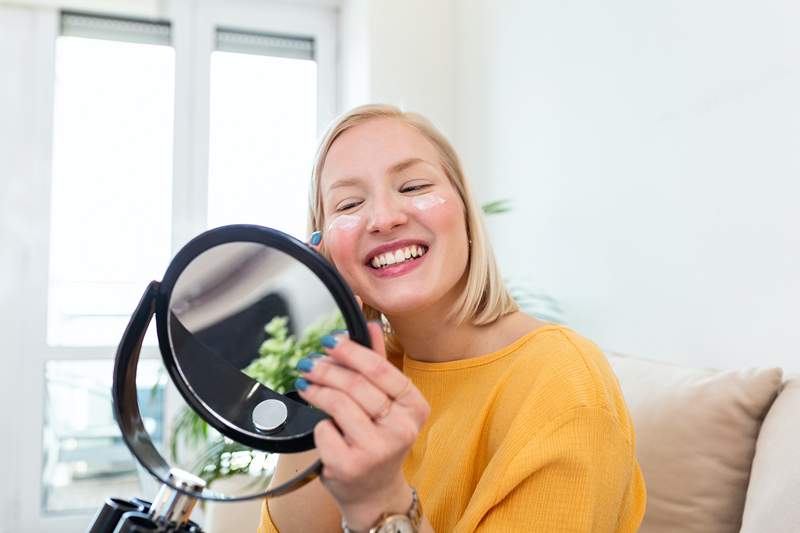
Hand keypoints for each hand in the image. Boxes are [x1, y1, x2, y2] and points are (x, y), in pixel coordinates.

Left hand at [296, 324, 429, 528]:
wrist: (374, 491)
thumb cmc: (379, 439)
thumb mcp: (387, 402)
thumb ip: (378, 362)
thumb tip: (369, 323)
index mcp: (414, 407)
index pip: (381, 370)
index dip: (352, 351)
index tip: (329, 340)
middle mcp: (401, 429)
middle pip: (356, 385)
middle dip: (327, 368)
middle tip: (309, 361)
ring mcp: (376, 450)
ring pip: (337, 404)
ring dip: (316, 389)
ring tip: (305, 382)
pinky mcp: (349, 465)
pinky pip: (324, 429)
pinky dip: (318, 423)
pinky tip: (320, 423)